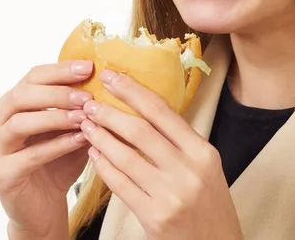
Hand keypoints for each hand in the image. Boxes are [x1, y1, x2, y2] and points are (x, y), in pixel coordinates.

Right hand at [0, 61, 94, 237]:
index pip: (33, 77)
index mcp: (12, 104)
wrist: (44, 206)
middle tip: (86, 96)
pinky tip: (79, 140)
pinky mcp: (2, 173)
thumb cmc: (58, 163)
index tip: (89, 67)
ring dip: (55, 117)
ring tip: (84, 116)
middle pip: (21, 95)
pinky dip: (56, 145)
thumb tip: (107, 83)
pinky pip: (30, 155)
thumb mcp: (72, 130)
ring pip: (20, 122)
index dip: (60, 70)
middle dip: (56, 92)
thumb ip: (81, 109)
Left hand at [79, 70, 242, 239]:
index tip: (111, 76)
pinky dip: (103, 167)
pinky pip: (121, 185)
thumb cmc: (209, 204)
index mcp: (203, 151)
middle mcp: (189, 170)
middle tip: (88, 102)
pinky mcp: (155, 217)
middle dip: (109, 113)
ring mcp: (172, 195)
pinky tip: (94, 154)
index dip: (133, 90)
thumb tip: (142, 109)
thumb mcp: (205, 167)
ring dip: (101, 137)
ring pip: (126, 156)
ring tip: (85, 125)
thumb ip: (179, 141)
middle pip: (140, 130)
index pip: (162, 111)